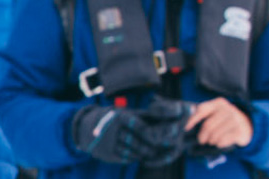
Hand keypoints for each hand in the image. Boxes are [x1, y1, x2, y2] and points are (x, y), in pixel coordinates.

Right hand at [69, 103, 189, 165]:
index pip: (147, 130)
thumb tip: (181, 110)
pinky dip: (135, 156)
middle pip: (144, 145)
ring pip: (138, 153)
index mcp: (122, 117)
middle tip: (163, 147)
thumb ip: (153, 115)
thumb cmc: (118, 120)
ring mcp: (110, 143)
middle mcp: (114, 130)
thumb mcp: (131, 114)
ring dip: (147, 153)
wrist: (87, 129)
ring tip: (148, 148)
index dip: (162, 134)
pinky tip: (134, 150)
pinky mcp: (108, 154)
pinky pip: (129, 158)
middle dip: (156, 147)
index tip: (173, 136)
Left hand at [182, 98, 252, 150]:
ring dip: (211, 140)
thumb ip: (203, 113)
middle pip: (208, 125)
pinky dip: (219, 143)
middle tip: (201, 140)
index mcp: (219, 103)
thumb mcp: (217, 112)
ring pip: (215, 134)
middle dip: (202, 135)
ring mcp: (236, 120)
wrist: (248, 124)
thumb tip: (188, 122)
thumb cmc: (226, 119)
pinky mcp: (240, 131)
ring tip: (212, 141)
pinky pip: (224, 140)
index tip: (186, 128)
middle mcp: (228, 109)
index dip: (192, 120)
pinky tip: (219, 143)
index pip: (202, 110)